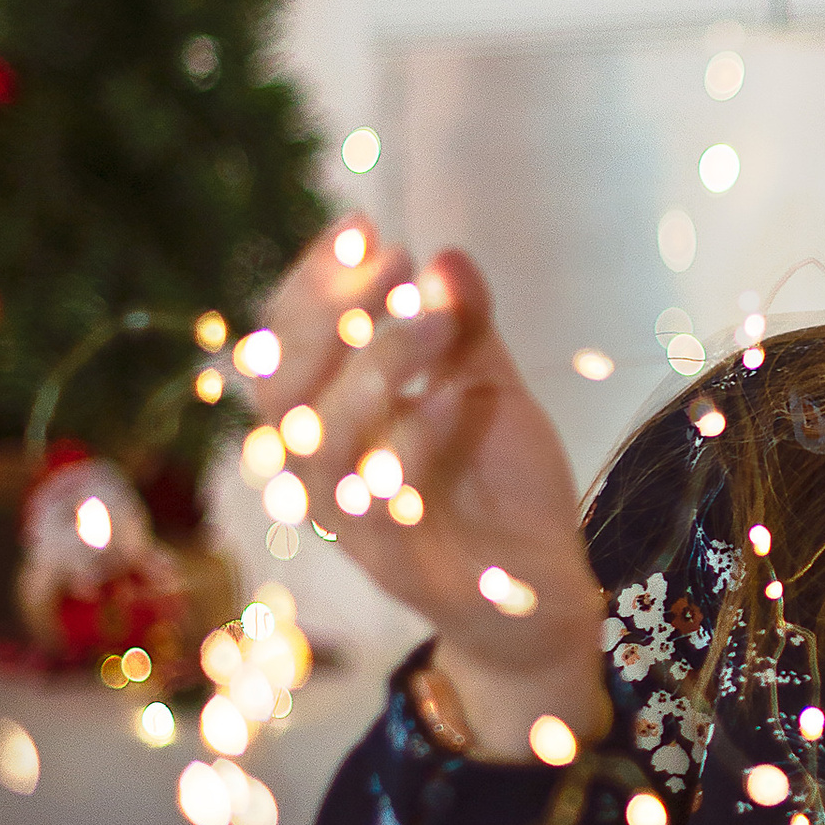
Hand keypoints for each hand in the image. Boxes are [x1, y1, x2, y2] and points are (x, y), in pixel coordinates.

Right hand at [248, 221, 608, 758]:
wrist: (541, 596)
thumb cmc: (498, 490)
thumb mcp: (488, 393)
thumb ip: (464, 332)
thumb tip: (446, 257)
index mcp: (328, 430)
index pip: (284, 351)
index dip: (311, 287)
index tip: (359, 228)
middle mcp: (324, 479)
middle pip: (283, 394)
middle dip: (329, 316)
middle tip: (392, 259)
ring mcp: (357, 530)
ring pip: (326, 448)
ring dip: (375, 370)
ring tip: (431, 316)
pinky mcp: (404, 574)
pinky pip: (387, 509)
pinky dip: (416, 443)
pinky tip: (457, 394)